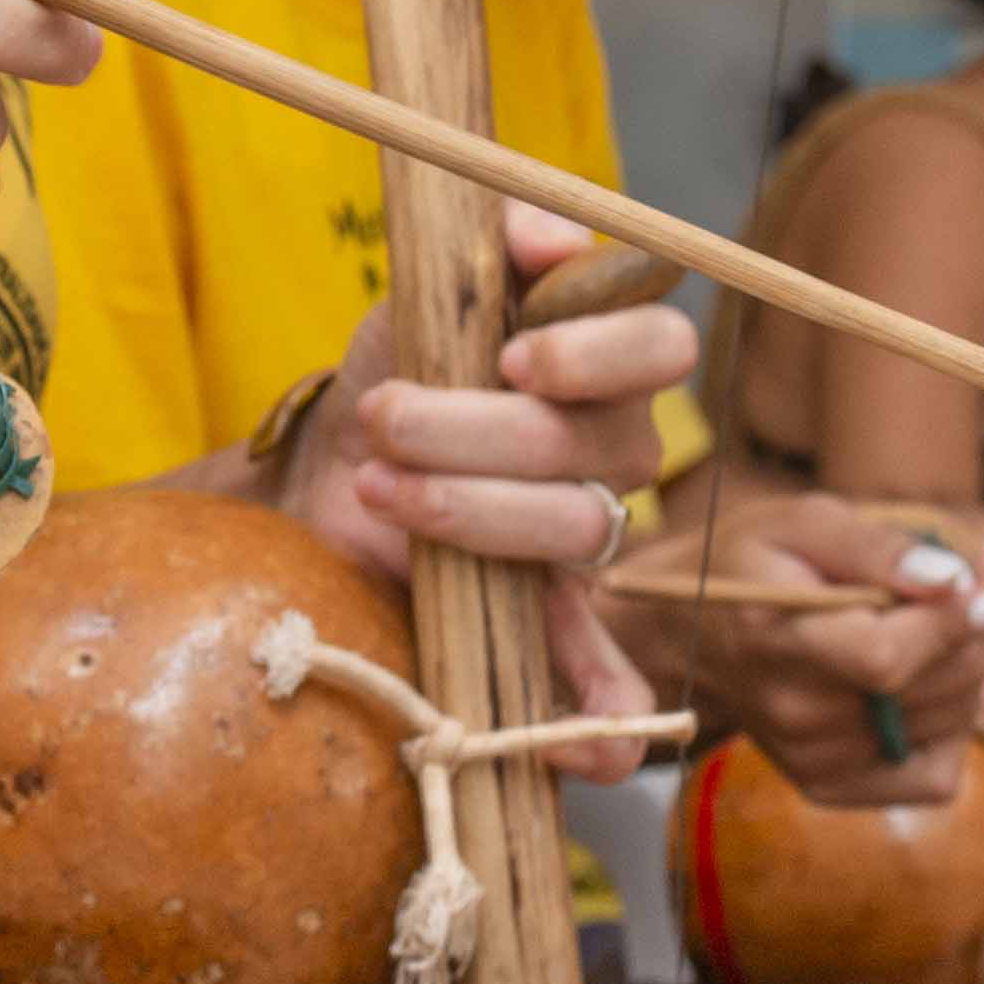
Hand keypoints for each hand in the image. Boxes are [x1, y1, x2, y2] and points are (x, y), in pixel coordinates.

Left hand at [268, 212, 693, 777]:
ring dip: (469, 515)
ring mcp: (586, 543)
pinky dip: (604, 719)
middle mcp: (613, 452)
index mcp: (602, 366)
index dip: (600, 355)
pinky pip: (602, 680)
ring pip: (573, 534)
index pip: (660, 349)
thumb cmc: (394, 365)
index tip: (515, 358)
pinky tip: (590, 749)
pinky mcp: (543, 620)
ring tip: (381, 491)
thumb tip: (554, 235)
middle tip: (384, 420)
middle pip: (597, 449)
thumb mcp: (429, 289)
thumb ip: (499, 251)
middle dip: (476, 432)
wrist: (323, 468)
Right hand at [590, 491, 983, 796]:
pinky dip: (954, 725)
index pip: (887, 656)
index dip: (955, 621)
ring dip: (972, 669)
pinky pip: (936, 775)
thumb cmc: (757, 564)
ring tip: (949, 622)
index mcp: (775, 637)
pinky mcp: (832, 787)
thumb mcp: (804, 523)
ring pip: (947, 724)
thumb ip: (878, 547)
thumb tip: (954, 577)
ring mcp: (814, 759)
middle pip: (931, 690)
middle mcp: (793, 712)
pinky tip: (928, 681)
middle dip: (982, 632)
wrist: (694, 637)